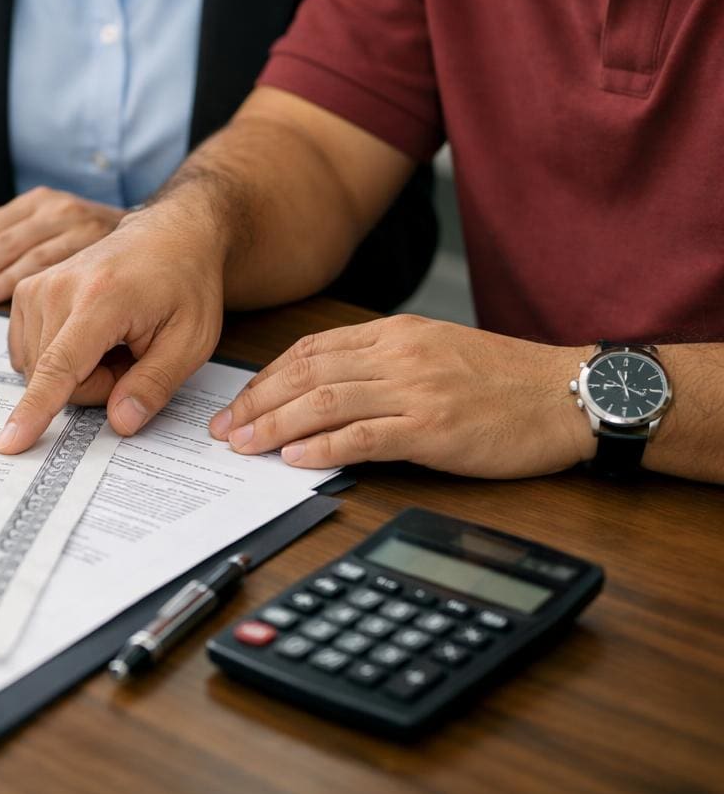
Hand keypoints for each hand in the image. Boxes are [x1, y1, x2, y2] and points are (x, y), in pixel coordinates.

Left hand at [0, 187, 125, 305]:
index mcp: (40, 204)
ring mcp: (83, 228)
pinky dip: (37, 289)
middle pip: (4, 239)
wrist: (173, 231)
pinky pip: (62, 270)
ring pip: (30, 253)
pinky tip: (16, 305)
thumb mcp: (40, 224)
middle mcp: (59, 210)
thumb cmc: (94, 240)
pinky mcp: (104, 250)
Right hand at [0, 195, 226, 453]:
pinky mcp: (25, 291)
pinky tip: (88, 337)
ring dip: (77, 372)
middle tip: (131, 356)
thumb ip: (154, 385)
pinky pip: (29, 353)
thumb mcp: (190, 341)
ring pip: (37, 369)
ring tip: (113, 342)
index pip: (59, 367)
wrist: (168, 235)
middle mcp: (58, 288)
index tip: (9, 442)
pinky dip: (59, 357)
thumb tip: (119, 423)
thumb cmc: (183, 284)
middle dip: (94, 385)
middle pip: (51, 377)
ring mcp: (36, 287)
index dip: (35, 411)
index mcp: (101, 299)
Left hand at [210, 315, 596, 476]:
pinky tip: (296, 459)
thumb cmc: (505, 381)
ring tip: (245, 446)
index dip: (267, 377)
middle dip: (257, 402)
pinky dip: (324, 447)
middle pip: (307, 373)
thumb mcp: (437, 353)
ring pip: (326, 401)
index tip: (240, 401)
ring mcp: (416, 390)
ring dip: (276, 425)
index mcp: (396, 334)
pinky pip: (366, 436)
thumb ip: (385, 365)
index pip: (311, 349)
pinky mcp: (435, 428)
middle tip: (224, 429)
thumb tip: (327, 391)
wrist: (568, 395)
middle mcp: (400, 355)